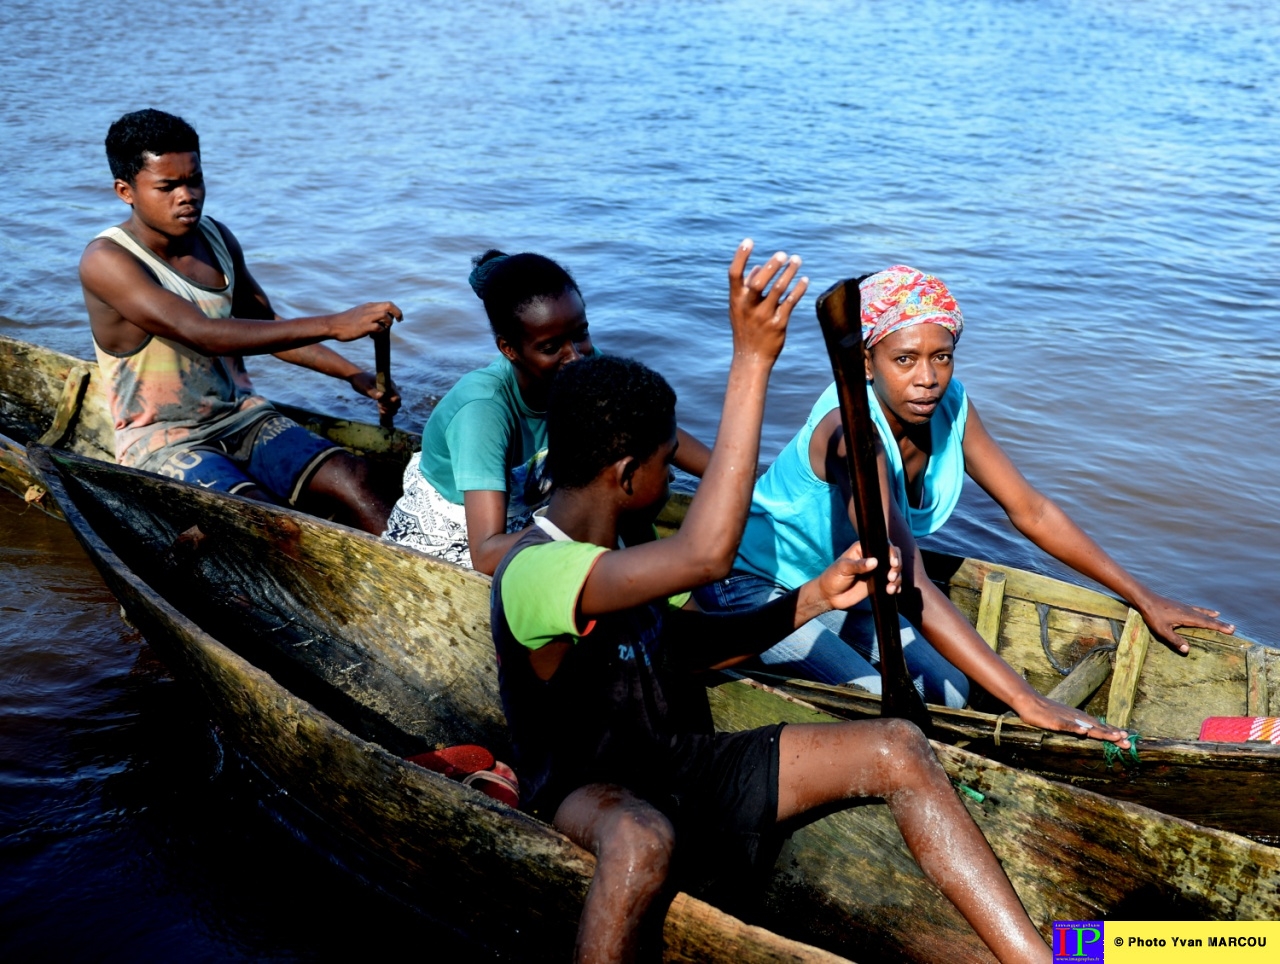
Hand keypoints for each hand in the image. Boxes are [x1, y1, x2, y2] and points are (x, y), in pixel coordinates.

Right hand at [328, 302, 401, 341]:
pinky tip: (374, 335)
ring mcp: (366, 318)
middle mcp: (368, 309)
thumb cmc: (346, 322)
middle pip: (389, 306)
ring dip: (388, 323)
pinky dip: (380, 332)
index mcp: (369, 306)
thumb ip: (370, 314)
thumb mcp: (359, 313)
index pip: (388, 303)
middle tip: (398, 321)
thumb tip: (381, 322)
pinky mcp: (363, 327)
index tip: (398, 318)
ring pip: (385, 315)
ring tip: (383, 329)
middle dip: (397, 313)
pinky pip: (378, 328)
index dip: (396, 310)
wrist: (332, 325)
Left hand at [348, 370, 401, 417]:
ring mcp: (389, 394)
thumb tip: (382, 396)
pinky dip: (387, 411)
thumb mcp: (365, 387)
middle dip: (390, 408)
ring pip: (395, 406)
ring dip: (390, 411)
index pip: (397, 397)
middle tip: (379, 406)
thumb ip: (373, 392)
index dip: (391, 403)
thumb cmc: (360, 380)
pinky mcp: (385, 397)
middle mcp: (391, 389)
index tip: (380, 403)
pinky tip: (380, 411)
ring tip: (380, 410)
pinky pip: (390, 407)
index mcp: (389, 385)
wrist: (357, 377)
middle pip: (398, 403)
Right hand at [727, 239, 807, 363]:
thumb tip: (756, 267)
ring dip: (789, 272)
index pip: (734, 275)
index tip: (748, 240)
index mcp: (736, 300)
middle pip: (758, 282)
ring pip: (778, 289)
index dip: (740, 256)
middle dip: (771, 266)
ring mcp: (763, 316)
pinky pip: (790, 302)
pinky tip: (804, 280)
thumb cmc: (745, 329)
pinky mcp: (778, 324)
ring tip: (797, 260)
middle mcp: (748, 307)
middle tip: (782, 254)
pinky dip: (798, 289)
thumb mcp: (739, 309)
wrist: (751, 358)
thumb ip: (746, 288)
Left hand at [817, 541, 901, 610]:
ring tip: (890, 588)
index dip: (891, 553)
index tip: (893, 563)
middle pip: (893, 558)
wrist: (829, 596)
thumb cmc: (833, 577)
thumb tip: (875, 562)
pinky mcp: (878, 584)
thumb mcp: (843, 568)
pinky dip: (896, 587)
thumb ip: (858, 565)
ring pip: (895, 571)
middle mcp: (872, 558)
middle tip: (891, 577)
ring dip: (897, 579)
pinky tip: (893, 592)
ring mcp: (876, 572)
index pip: (882, 546)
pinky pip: (892, 583)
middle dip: (897, 567)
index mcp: (863, 549)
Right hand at [1012, 693, 1131, 748]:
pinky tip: (1084, 732)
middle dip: (1113, 735)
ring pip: (1087, 726)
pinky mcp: (1055, 721)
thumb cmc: (1045, 712)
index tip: (1126, 740)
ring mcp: (1067, 719)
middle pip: (1098, 728)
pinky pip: (1067, 725)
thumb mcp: (1064, 720)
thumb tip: (1087, 732)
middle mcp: (1077, 717)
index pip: (1099, 727)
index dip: (1113, 733)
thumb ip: (1075, 726)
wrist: (1029, 701)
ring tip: (1115, 737)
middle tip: (1128, 743)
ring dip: (1102, 732)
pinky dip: (1076, 728)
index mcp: (1080, 718)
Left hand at [1133, 590, 1234, 654]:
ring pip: (1202, 612)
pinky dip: (1203, 610)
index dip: (1219, 627)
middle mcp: (1189, 611)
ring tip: (1220, 616)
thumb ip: (1175, 640)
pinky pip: (1195, 608)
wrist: (1145, 599)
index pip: (1207, 623)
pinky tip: (1203, 610)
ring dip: (1211, 616)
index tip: (1232, 630)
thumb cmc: (1153, 615)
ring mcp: (1184, 607)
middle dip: (1220, 623)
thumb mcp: (1162, 630)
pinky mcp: (1179, 605)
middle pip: (1207, 618)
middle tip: (1233, 627)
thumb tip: (1188, 650)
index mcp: (1188, 617)